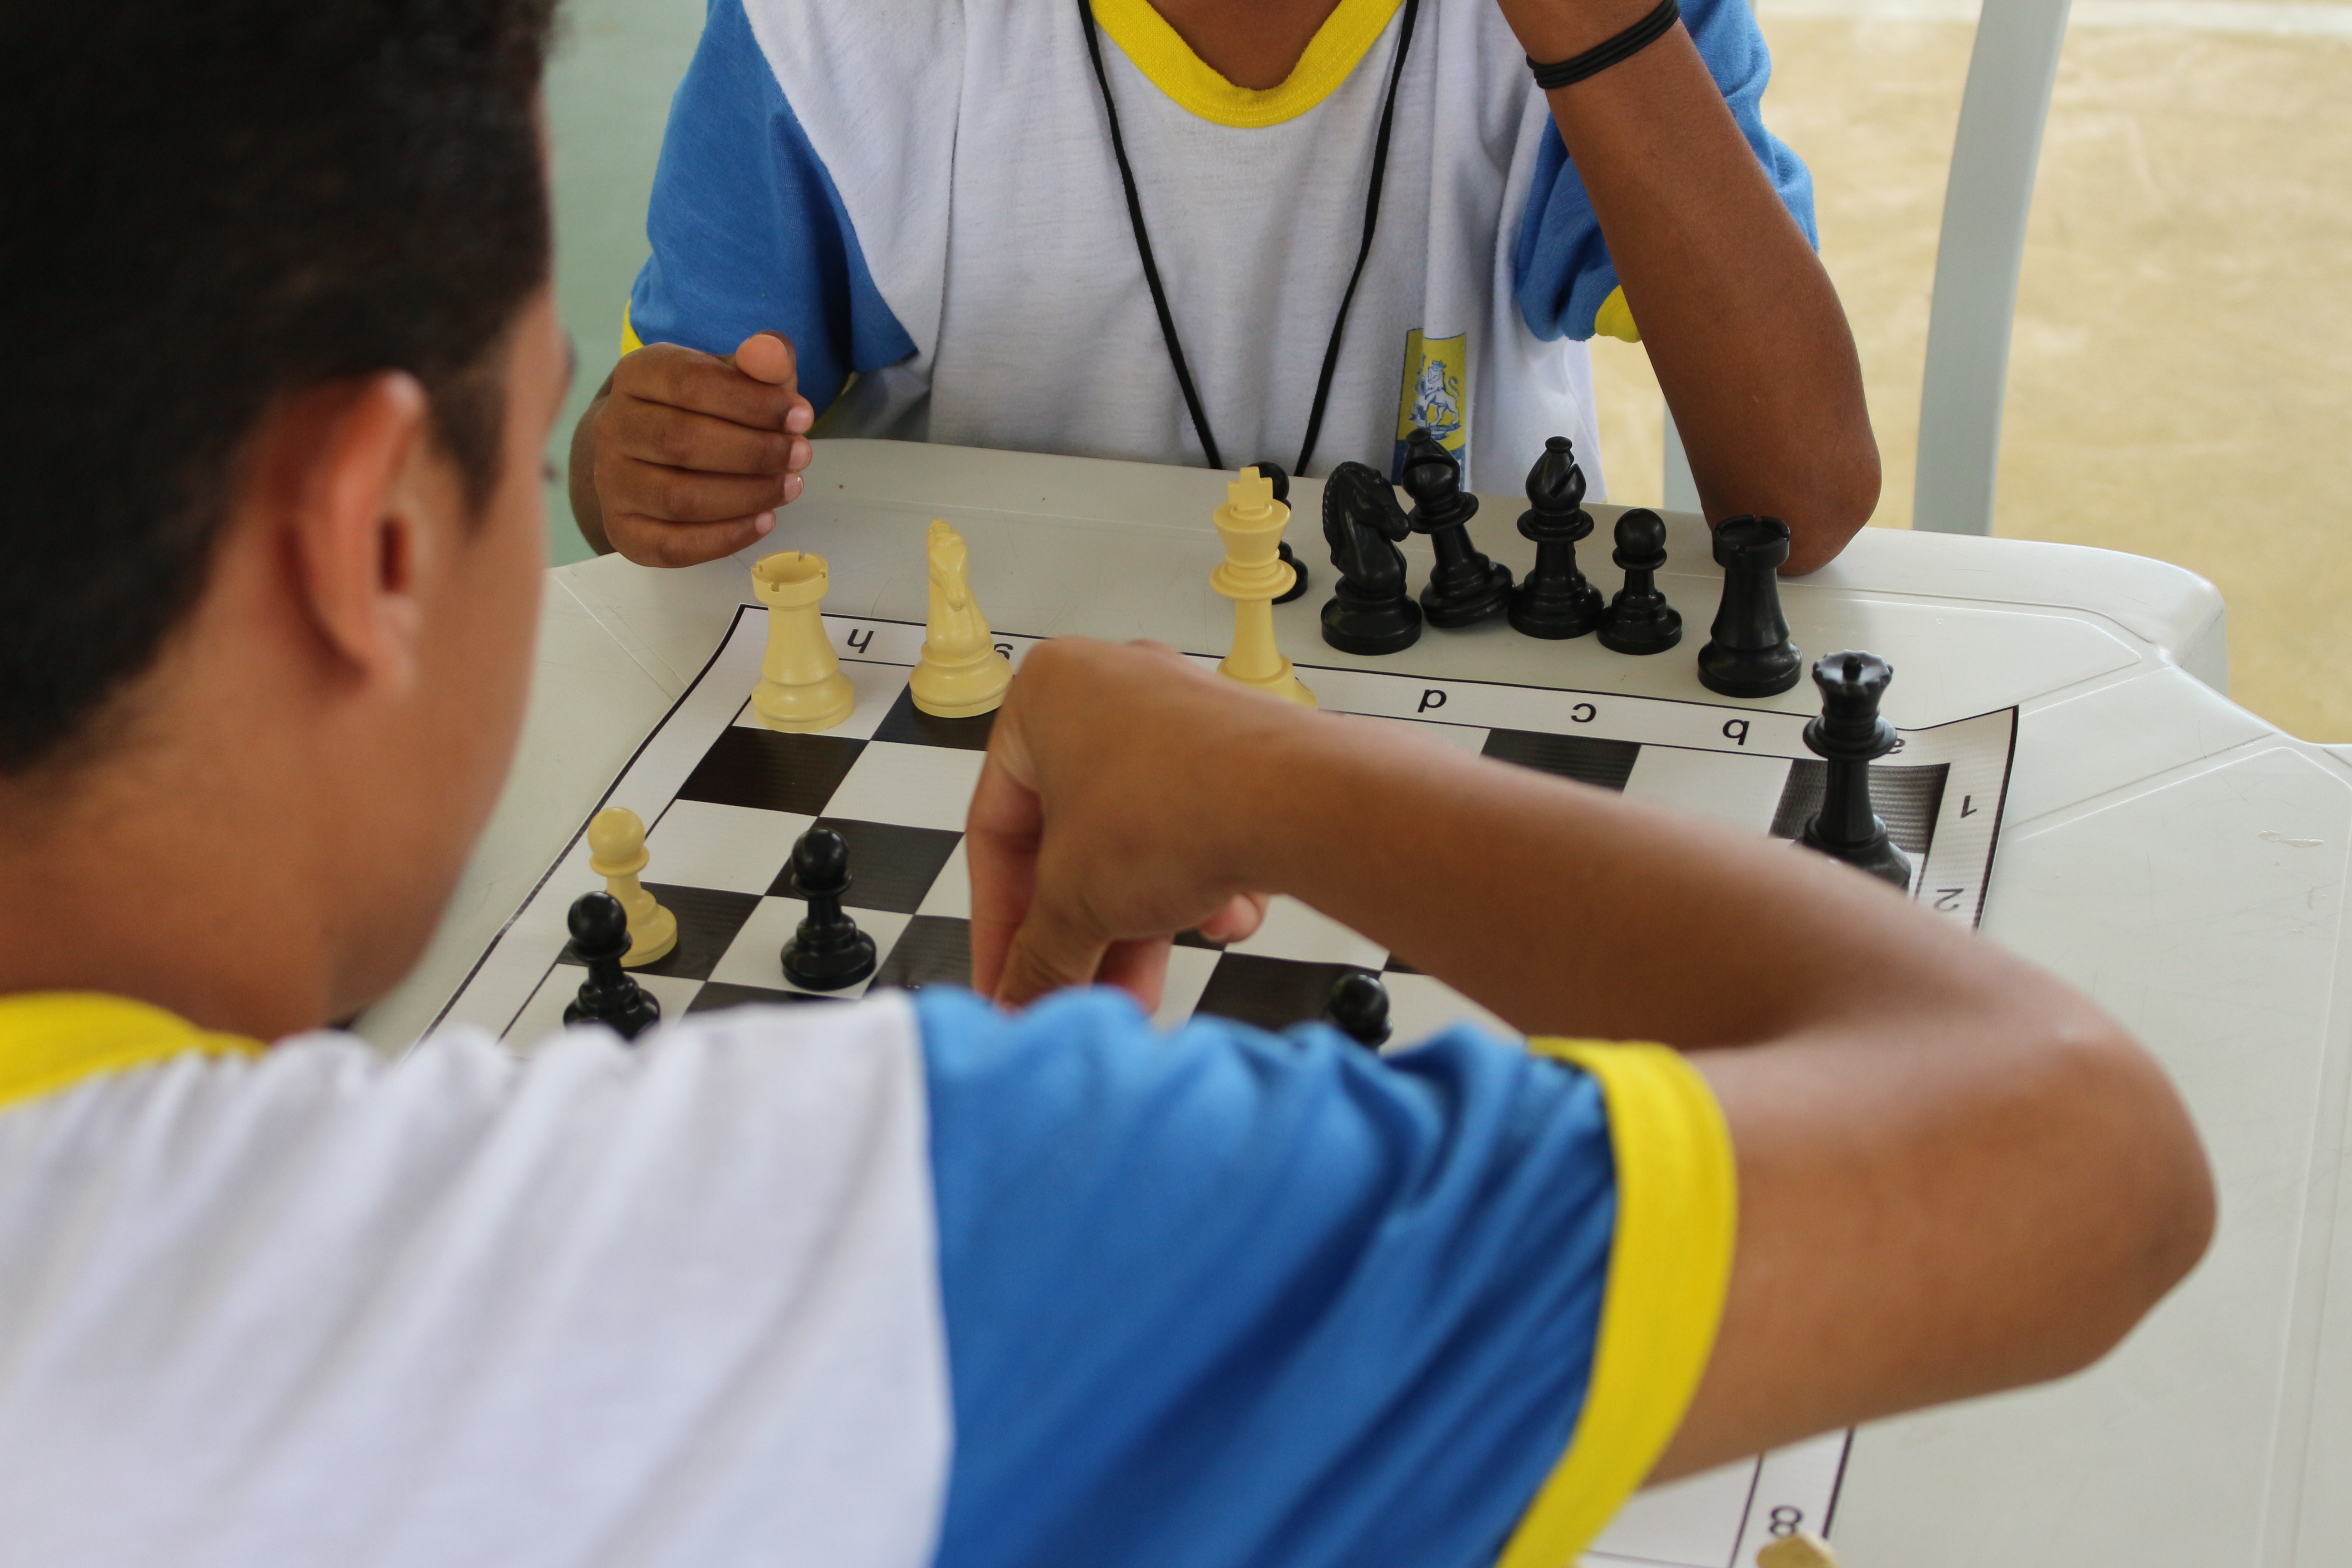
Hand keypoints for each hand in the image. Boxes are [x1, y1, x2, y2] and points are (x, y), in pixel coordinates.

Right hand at [580, 331, 813, 566]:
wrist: (643, 452)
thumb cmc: (699, 409)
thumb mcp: (732, 375)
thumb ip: (760, 362)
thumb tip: (772, 352)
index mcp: (637, 375)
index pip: (689, 382)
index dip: (753, 402)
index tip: (801, 416)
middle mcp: (613, 427)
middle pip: (684, 441)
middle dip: (756, 452)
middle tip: (801, 455)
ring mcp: (612, 483)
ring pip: (681, 498)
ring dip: (747, 495)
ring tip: (790, 486)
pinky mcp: (624, 530)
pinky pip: (675, 545)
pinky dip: (727, 537)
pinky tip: (764, 520)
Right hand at [966, 640, 1283, 1009]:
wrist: (1304, 800)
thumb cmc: (1183, 803)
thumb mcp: (1076, 903)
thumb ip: (1037, 958)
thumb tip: (1022, 995)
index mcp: (1045, 697)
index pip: (994, 831)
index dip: (997, 923)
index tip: (1008, 976)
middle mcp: (1112, 693)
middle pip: (1072, 842)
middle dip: (1078, 930)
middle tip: (1073, 987)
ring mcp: (1180, 719)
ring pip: (1135, 840)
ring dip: (1135, 921)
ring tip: (1140, 982)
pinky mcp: (1237, 751)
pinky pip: (1193, 827)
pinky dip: (1196, 881)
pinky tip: (1215, 919)